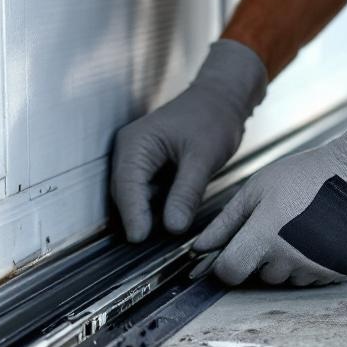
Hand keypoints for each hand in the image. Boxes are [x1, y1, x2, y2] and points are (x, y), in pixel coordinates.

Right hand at [111, 40, 266, 241]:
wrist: (221, 99)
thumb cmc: (213, 117)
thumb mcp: (203, 157)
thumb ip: (186, 192)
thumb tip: (172, 226)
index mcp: (136, 143)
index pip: (127, 186)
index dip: (133, 214)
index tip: (139, 239)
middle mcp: (129, 150)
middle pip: (125, 194)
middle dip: (136, 218)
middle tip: (149, 247)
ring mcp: (135, 159)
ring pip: (134, 196)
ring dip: (145, 215)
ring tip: (159, 238)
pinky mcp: (147, 167)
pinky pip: (145, 193)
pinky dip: (154, 207)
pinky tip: (168, 219)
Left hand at [192, 111, 346, 285]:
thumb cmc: (304, 176)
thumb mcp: (257, 190)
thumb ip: (225, 222)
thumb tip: (199, 247)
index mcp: (265, 236)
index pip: (230, 273)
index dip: (225, 265)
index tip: (231, 253)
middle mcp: (291, 259)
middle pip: (260, 275)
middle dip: (261, 257)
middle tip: (276, 226)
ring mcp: (317, 268)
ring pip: (287, 278)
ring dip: (286, 261)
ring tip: (299, 227)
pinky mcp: (338, 272)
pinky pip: (312, 278)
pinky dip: (310, 263)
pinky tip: (318, 236)